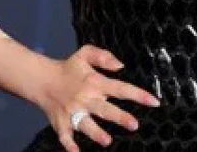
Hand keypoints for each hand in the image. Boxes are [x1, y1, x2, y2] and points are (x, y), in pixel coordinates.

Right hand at [37, 45, 159, 150]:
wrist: (41, 79)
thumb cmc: (68, 68)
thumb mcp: (85, 53)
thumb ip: (103, 56)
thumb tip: (121, 66)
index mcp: (94, 82)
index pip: (120, 88)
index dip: (138, 95)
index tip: (154, 102)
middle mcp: (85, 98)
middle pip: (105, 109)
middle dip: (119, 117)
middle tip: (134, 125)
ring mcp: (72, 112)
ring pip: (85, 124)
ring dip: (96, 133)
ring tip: (107, 141)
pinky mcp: (61, 123)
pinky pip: (65, 136)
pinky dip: (69, 145)